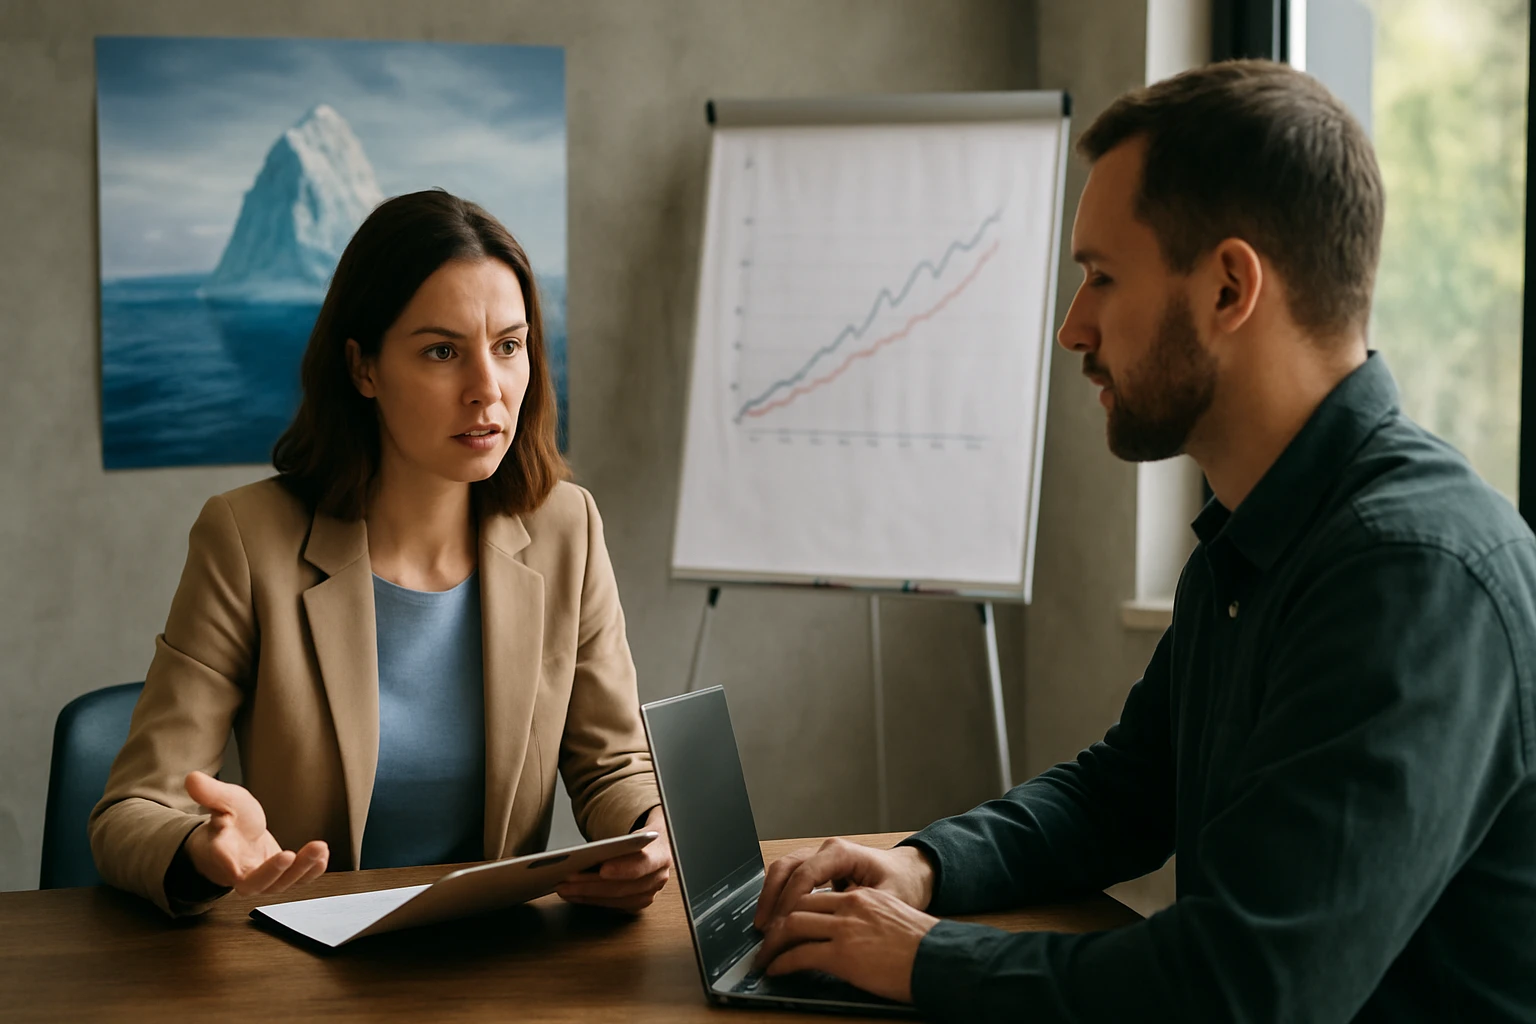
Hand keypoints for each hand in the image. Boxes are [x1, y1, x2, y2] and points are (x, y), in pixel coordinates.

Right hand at [182, 770, 328, 895]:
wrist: (236, 838)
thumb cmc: (229, 821)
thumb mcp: (223, 800)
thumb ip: (211, 792)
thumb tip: (192, 778)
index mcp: (218, 853)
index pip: (218, 860)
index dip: (224, 861)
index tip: (233, 860)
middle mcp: (238, 873)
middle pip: (252, 884)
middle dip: (271, 873)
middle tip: (287, 855)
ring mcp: (260, 879)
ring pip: (278, 885)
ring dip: (300, 870)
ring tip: (319, 847)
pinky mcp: (279, 878)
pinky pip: (295, 882)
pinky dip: (310, 872)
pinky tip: (323, 856)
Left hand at [555, 805, 672, 912]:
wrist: (653, 840)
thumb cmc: (639, 833)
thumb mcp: (635, 824)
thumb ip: (620, 837)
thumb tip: (588, 849)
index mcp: (661, 849)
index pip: (644, 862)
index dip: (623, 868)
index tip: (602, 869)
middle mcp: (660, 874)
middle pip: (625, 886)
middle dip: (593, 884)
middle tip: (568, 879)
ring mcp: (651, 891)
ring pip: (618, 899)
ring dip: (588, 895)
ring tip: (565, 888)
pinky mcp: (639, 901)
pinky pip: (615, 906)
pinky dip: (592, 900)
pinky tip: (575, 894)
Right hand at [754, 837, 935, 930]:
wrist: (911, 873)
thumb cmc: (903, 884)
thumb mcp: (887, 900)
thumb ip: (857, 909)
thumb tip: (829, 926)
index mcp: (843, 853)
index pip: (806, 873)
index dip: (790, 902)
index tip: (782, 927)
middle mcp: (827, 850)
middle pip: (786, 867)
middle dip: (771, 899)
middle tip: (765, 930)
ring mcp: (820, 856)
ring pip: (783, 870)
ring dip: (770, 897)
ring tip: (764, 928)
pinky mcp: (817, 867)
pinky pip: (789, 877)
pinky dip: (778, 896)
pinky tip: (775, 920)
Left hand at [755, 888, 937, 1002]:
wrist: (941, 960)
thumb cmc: (924, 947)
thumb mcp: (893, 919)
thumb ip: (867, 918)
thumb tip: (850, 934)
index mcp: (862, 896)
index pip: (815, 894)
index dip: (792, 907)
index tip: (783, 920)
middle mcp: (850, 905)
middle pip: (798, 904)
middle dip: (776, 922)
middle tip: (766, 938)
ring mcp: (845, 929)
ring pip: (792, 926)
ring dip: (772, 943)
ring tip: (764, 956)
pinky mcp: (843, 955)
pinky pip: (800, 955)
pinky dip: (781, 963)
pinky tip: (775, 970)